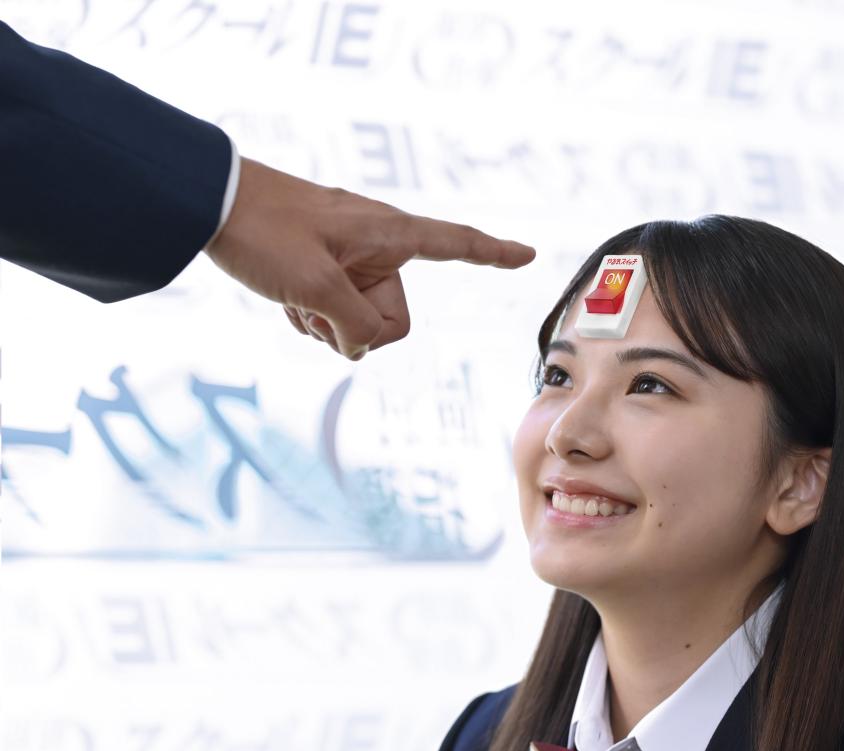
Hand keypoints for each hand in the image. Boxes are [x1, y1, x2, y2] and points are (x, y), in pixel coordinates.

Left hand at [205, 157, 535, 358]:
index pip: (456, 244)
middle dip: (355, 328)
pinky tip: (285, 301)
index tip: (529, 254)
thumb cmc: (264, 231)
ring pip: (361, 324)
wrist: (209, 205)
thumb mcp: (315, 286)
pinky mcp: (326, 271)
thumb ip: (355, 327)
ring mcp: (350, 262)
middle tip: (314, 306)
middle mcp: (377, 249)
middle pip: (393, 319)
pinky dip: (312, 316)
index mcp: (389, 236)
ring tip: (292, 298)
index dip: (494, 254)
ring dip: (326, 324)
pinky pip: (336, 314)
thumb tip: (363, 347)